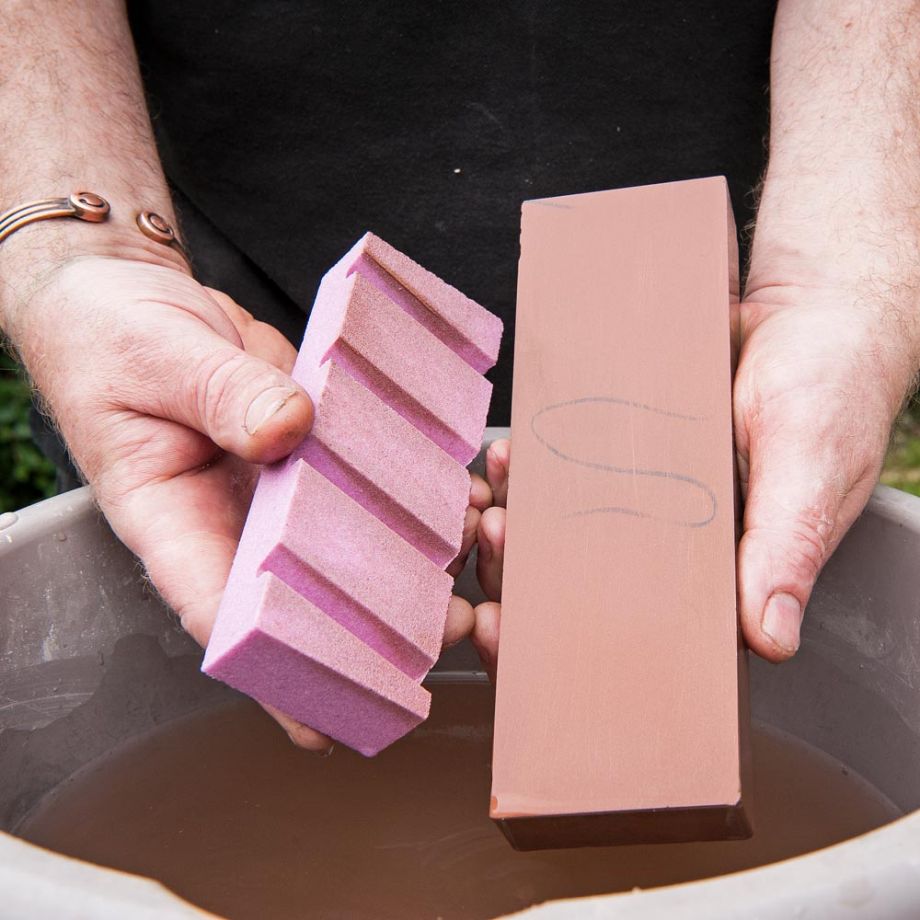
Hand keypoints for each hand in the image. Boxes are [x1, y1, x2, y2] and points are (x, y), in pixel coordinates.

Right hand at [9, 252, 486, 748]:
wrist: (132, 297)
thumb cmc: (112, 341)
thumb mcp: (156, 363)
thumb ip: (219, 396)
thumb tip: (290, 429)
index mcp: (174, 521)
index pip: (223, 615)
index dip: (278, 676)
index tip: (330, 727)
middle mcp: (235, 518)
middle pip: (306, 593)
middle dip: (376, 621)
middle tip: (448, 628)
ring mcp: (280, 484)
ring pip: (349, 538)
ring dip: (411, 550)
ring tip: (471, 541)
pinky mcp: (313, 444)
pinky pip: (365, 473)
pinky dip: (411, 483)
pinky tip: (459, 484)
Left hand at [475, 288, 912, 670]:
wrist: (811, 313)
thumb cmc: (832, 389)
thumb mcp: (812, 467)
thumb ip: (789, 547)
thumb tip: (772, 639)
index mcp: (727, 574)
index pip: (639, 630)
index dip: (568, 636)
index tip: (506, 626)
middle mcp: (681, 546)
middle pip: (586, 584)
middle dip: (522, 576)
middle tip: (491, 542)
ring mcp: (650, 498)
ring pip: (568, 531)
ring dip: (519, 524)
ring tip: (491, 503)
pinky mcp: (631, 453)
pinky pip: (570, 472)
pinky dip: (532, 472)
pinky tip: (509, 458)